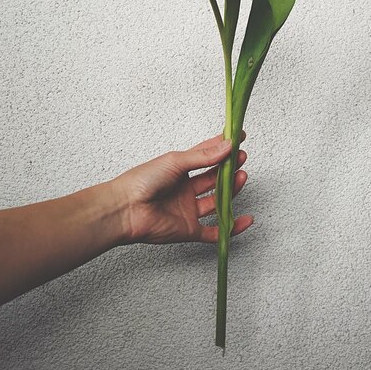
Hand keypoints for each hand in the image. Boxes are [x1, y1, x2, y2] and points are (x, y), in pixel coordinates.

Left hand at [111, 133, 252, 243]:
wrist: (125, 209)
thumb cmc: (142, 181)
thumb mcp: (176, 161)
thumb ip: (203, 156)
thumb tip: (227, 145)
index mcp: (179, 170)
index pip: (206, 155)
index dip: (222, 147)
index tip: (239, 138)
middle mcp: (184, 189)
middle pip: (214, 178)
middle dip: (229, 168)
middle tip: (242, 158)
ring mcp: (187, 209)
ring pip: (217, 201)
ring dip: (231, 190)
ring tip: (242, 176)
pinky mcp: (188, 229)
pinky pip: (214, 231)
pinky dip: (231, 228)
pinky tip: (245, 220)